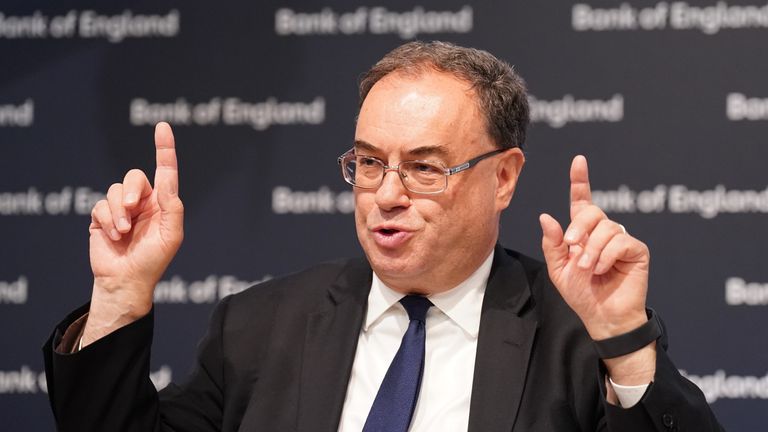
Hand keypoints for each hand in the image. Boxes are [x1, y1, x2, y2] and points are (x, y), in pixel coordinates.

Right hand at [83, 122, 183, 344]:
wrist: (126, 280)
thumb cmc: (153, 260)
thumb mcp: (171, 235)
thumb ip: (172, 206)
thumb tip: (167, 180)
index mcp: (163, 203)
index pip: (165, 171)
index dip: (164, 148)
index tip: (162, 126)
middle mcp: (142, 202)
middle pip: (133, 176)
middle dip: (130, 191)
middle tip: (131, 209)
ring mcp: (121, 209)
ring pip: (114, 190)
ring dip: (118, 212)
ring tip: (123, 232)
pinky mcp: (102, 217)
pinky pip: (100, 205)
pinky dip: (108, 220)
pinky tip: (114, 236)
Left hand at [539, 156, 654, 384]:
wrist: (601, 317)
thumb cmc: (582, 294)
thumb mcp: (558, 268)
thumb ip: (552, 243)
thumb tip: (546, 216)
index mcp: (583, 233)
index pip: (582, 201)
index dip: (580, 180)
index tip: (578, 161)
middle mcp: (603, 232)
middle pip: (592, 212)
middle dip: (579, 227)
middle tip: (572, 246)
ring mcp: (621, 240)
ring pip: (606, 228)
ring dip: (591, 249)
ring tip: (587, 268)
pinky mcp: (637, 251)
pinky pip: (620, 241)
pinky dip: (606, 255)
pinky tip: (601, 269)